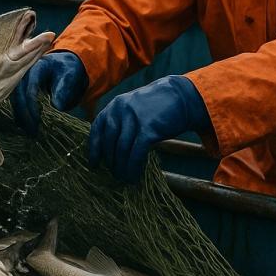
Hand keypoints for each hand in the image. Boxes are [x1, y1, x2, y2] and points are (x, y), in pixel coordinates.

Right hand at [10, 51, 87, 135]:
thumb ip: (63, 89)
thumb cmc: (67, 69)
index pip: (29, 89)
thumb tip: (56, 105)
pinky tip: (26, 127)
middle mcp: (24, 74)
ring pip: (15, 101)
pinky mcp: (21, 89)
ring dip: (21, 117)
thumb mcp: (70, 75)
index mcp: (36, 68)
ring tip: (29, 132)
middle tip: (32, 131)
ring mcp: (21, 81)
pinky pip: (17, 103)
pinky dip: (21, 115)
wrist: (64, 64)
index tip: (37, 121)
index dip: (31, 106)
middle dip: (23, 115)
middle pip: (18, 96)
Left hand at [88, 75, 208, 183]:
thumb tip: (110, 151)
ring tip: (123, 178)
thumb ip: (121, 123)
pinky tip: (133, 176)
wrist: (182, 97)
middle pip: (109, 142)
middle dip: (110, 161)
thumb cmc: (156, 108)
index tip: (93, 164)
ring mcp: (134, 118)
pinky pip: (136, 152)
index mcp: (114, 106)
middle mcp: (121, 110)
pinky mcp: (149, 128)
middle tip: (114, 174)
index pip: (97, 129)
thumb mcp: (133, 109)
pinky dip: (133, 167)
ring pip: (122, 149)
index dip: (94, 149)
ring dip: (121, 167)